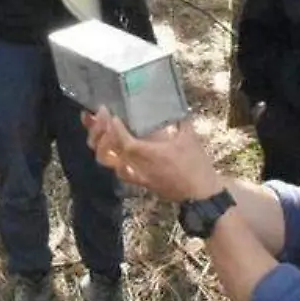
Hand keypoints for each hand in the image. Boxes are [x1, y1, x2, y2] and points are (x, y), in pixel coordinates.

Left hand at [82, 107, 223, 202]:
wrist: (201, 195)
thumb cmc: (196, 167)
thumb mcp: (189, 138)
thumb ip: (179, 120)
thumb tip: (175, 105)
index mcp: (149, 155)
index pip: (124, 142)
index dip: (113, 129)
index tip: (110, 114)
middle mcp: (137, 166)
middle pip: (105, 153)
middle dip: (98, 133)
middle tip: (100, 115)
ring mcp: (135, 175)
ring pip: (106, 162)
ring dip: (99, 144)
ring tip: (99, 126)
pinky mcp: (138, 181)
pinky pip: (116, 168)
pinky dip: (110, 156)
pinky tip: (108, 143)